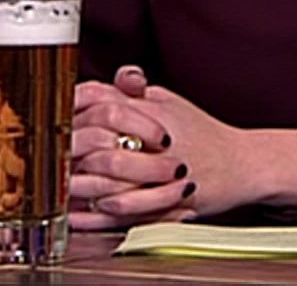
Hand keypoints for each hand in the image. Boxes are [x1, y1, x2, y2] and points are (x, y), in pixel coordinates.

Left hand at [65, 68, 296, 230]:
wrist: (244, 164)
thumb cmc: (205, 134)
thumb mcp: (171, 102)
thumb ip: (136, 91)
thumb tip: (106, 82)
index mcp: (154, 113)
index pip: (103, 106)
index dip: (75, 116)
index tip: (58, 125)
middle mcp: (157, 142)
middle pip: (100, 145)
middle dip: (71, 155)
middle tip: (53, 159)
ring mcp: (161, 175)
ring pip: (109, 180)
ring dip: (81, 185)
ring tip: (63, 186)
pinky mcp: (167, 203)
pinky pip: (126, 211)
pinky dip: (99, 213)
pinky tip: (83, 212)